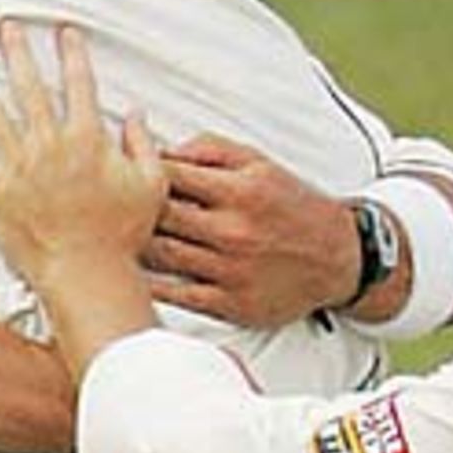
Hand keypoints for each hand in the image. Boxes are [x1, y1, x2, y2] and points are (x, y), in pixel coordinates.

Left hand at [0, 21, 167, 292]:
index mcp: (87, 139)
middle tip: (2, 25)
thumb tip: (136, 114)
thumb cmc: (122, 234)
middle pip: (29, 87)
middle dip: (15, 52)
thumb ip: (143, 145)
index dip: (72, 55)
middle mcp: (48, 145)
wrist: (88, 273)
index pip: (79, 85)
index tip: (63, 31)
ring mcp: (17, 167)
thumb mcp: (150, 184)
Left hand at [141, 135, 359, 326]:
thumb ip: (209, 149)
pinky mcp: (230, 304)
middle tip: (114, 208)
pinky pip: (175, 295)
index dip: (138, 172)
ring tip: (122, 238)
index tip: (126, 175)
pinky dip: (150, 284)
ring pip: (160, 255)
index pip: (167, 175)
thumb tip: (160, 149)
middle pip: (157, 216)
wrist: (339, 259)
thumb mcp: (259, 163)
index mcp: (239, 190)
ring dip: (135, 245)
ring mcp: (231, 270)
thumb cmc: (291, 206)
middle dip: (131, 209)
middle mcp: (234, 230)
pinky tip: (135, 274)